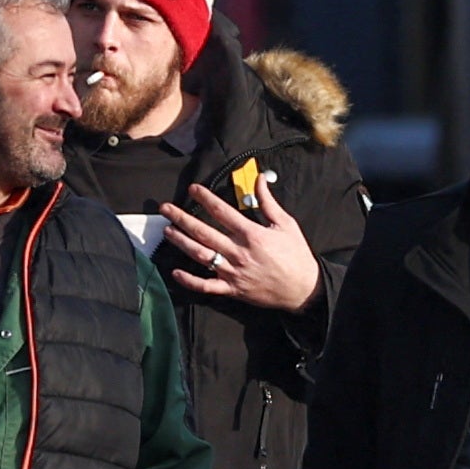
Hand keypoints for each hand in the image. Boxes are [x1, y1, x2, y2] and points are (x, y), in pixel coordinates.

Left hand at [159, 181, 319, 311]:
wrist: (303, 288)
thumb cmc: (296, 255)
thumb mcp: (286, 224)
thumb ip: (268, 201)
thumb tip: (259, 178)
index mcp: (251, 234)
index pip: (222, 212)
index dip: (205, 198)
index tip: (192, 189)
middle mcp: (238, 252)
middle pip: (204, 232)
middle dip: (182, 218)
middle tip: (166, 208)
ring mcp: (233, 272)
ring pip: (201, 256)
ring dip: (182, 243)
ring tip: (167, 231)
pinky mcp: (232, 289)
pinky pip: (206, 286)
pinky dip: (190, 281)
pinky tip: (175, 272)